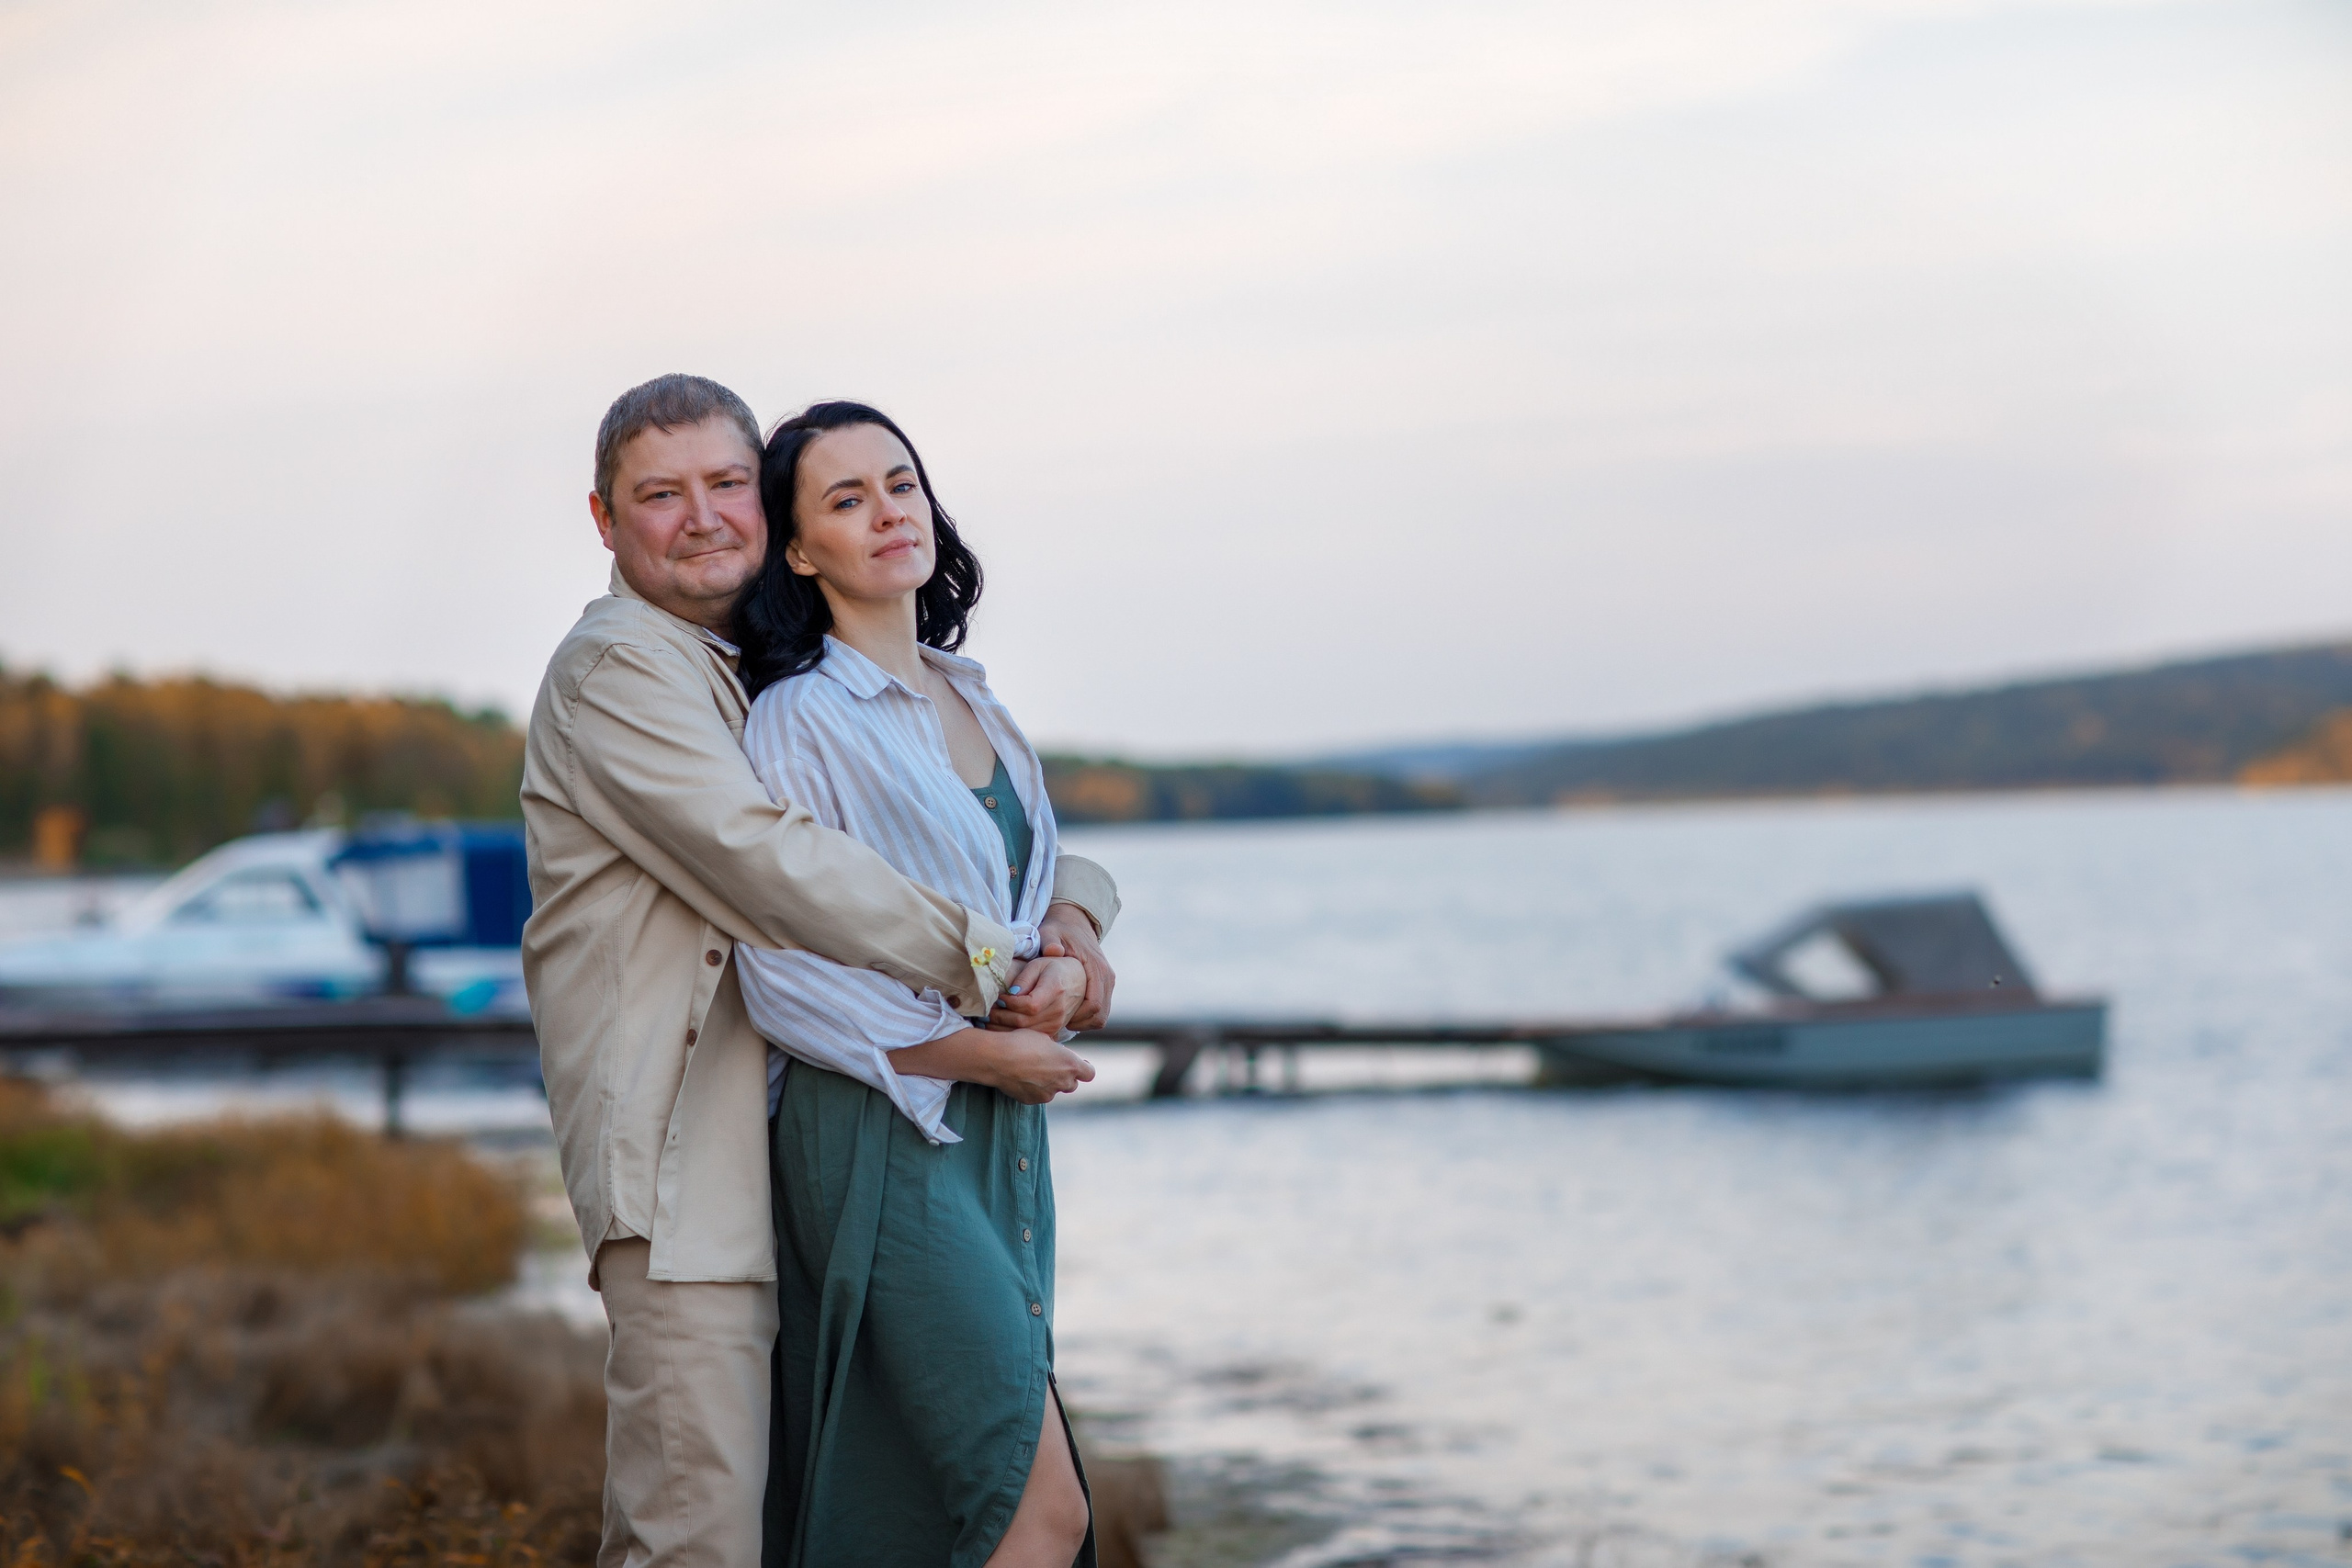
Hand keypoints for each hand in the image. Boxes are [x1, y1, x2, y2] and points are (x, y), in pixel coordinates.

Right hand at [976, 1028, 1097, 1103]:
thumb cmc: (1022, 1042)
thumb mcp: (1045, 1038)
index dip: (1084, 1068)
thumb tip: (1056, 1052)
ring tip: (1033, 1070)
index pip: (1089, 1074)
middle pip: (1072, 1084)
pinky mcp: (1032, 1101)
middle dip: (1065, 1077)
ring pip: (1054, 1091)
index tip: (1077, 1063)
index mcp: (1071, 1065)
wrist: (998, 1058)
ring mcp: (1048, 1094)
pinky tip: (1022, 1077)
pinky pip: (1038, 1095)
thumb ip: (1056, 1051)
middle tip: (1052, 1066)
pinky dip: (1033, 1089)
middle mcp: (1063, 1082)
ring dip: (1049, 1083)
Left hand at [989, 956, 1085, 1033]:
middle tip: (986, 1010)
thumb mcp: (1038, 965)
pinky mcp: (1053, 1032)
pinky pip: (1029, 1037)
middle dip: (1000, 1017)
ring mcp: (1057, 1024)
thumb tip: (1010, 995)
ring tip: (988, 1019)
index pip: (1028, 1005)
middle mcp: (1058, 1010)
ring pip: (1024, 1033)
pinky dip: (1012, 1034)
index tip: (998, 997)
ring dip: (1003, 1028)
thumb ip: (1023, 979)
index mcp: (1055, 990)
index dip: (1009, 1003)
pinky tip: (1000, 1026)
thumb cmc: (1054, 969)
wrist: (1077, 981)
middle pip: (1024, 1022)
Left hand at [1037, 902, 1114, 1029]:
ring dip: (1084, 1022)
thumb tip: (1054, 951)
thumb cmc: (1059, 929)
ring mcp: (1109, 981)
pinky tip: (1069, 1014)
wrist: (1075, 921)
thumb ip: (1049, 941)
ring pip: (1102, 1015)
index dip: (1077, 1018)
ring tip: (1062, 1020)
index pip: (1094, 1004)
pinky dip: (1087, 1017)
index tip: (1058, 1020)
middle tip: (1057, 1024)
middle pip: (1100, 1014)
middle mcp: (1107, 976)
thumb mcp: (1050, 932)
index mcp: (1096, 967)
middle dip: (1080, 1024)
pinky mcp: (1106, 985)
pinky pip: (1101, 1010)